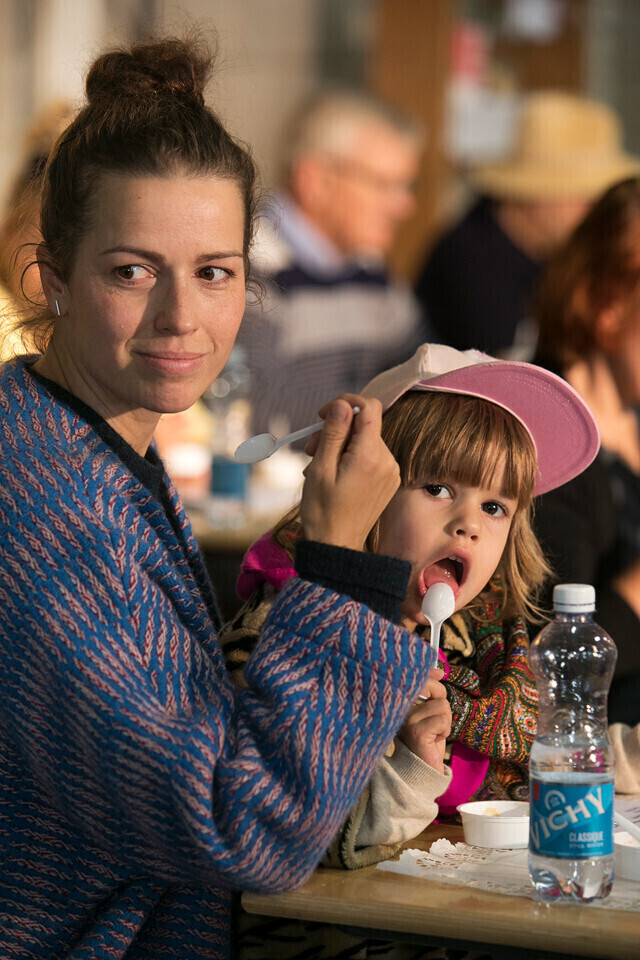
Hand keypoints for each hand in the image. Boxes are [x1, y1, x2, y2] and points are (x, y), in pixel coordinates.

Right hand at [299, 395, 399, 550]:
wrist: (337, 547)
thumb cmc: (323, 511)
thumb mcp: (320, 468)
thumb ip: (333, 432)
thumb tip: (341, 404)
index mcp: (371, 456)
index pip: (369, 408)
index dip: (345, 403)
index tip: (324, 415)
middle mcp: (387, 461)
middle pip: (364, 425)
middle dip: (336, 429)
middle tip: (310, 447)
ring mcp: (390, 472)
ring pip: (365, 440)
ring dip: (340, 445)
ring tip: (317, 464)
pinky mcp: (388, 481)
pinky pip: (369, 456)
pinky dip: (350, 457)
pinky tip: (332, 473)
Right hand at [397, 668, 450, 772]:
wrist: (424, 770)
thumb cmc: (428, 739)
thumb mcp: (431, 712)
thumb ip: (433, 692)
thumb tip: (439, 672)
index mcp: (402, 701)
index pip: (418, 679)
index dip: (431, 674)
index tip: (440, 674)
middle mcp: (400, 708)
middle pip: (433, 688)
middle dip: (442, 702)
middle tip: (438, 720)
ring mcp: (407, 720)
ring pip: (442, 705)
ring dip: (445, 721)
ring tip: (435, 732)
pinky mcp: (417, 732)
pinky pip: (442, 721)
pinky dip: (445, 731)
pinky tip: (435, 740)